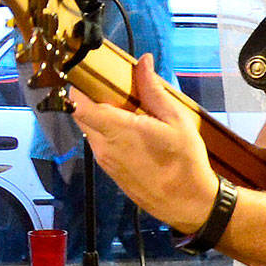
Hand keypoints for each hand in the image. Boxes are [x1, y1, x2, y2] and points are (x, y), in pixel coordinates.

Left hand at [71, 53, 219, 233]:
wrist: (188, 204)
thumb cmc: (185, 161)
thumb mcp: (176, 120)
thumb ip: (154, 90)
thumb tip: (144, 61)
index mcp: (118, 131)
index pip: (78, 105)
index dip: (77, 86)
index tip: (88, 73)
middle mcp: (104, 147)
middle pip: (81, 115)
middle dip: (91, 98)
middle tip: (114, 87)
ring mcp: (105, 161)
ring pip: (90, 130)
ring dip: (100, 116)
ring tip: (128, 109)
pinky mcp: (110, 171)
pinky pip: (99, 144)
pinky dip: (107, 132)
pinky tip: (132, 131)